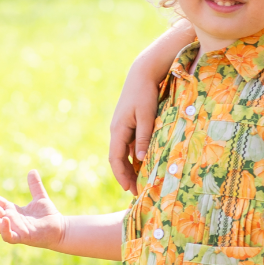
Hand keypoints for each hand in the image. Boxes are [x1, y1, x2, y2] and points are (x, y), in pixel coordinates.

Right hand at [0, 170, 65, 250]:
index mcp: (11, 211)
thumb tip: (32, 170)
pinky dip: (5, 229)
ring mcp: (14, 229)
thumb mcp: (40, 198)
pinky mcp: (22, 238)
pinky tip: (5, 219)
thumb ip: (35, 186)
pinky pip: (8, 236)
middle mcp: (9, 220)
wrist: (60, 229)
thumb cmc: (48, 216)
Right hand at [108, 67, 158, 194]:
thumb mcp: (147, 115)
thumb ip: (144, 137)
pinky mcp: (129, 124)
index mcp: (118, 130)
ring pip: (123, 153)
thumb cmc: (145, 93)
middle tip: (135, 191)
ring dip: (130, 167)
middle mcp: (117, 131)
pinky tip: (143, 164)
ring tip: (139, 181)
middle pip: (118, 159)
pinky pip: (129, 145)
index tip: (129, 189)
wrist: (142, 74)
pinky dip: (134, 156)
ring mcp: (122, 127)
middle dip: (125, 175)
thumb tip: (140, 158)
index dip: (121, 175)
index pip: (115, 159)